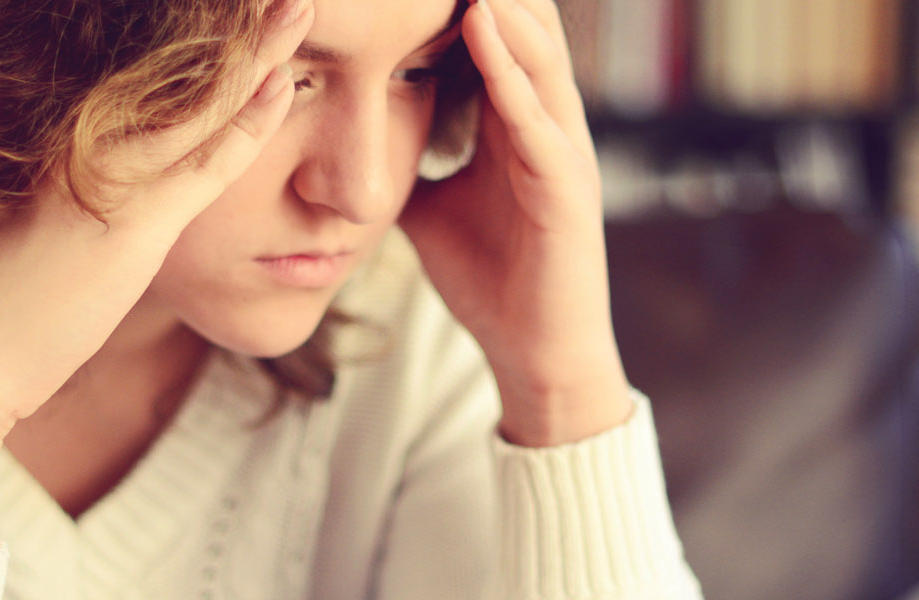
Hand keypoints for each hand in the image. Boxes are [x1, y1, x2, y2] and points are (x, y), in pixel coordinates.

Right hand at [0, 0, 311, 547]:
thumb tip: (92, 197)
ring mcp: (111, 178)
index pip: (145, 78)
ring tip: (298, 9)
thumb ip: (68, 196)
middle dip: (236, 30)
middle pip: (178, 71)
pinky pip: (208, 162)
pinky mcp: (134, 222)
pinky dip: (249, 120)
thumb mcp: (33, 228)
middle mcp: (85, 141)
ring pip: (201, 102)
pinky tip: (279, 82)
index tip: (236, 17)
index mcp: (62, 137)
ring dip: (257, 53)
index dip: (199, 48)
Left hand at [398, 0, 629, 445]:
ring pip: (536, 57)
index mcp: (517, 127)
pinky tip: (485, 31)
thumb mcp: (430, 208)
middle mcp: (547, 127)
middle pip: (524, 30)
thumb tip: (351, 143)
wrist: (534, 354)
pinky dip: (511, 72)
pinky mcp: (567, 190)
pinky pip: (537, 118)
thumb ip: (405, 165)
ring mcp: (563, 154)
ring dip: (502, 5)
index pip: (495, 41)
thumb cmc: (491, 281)